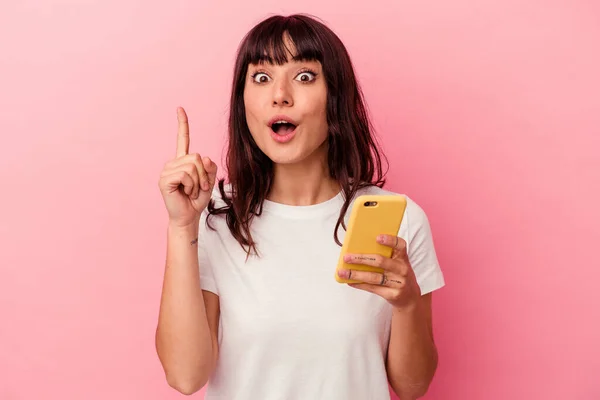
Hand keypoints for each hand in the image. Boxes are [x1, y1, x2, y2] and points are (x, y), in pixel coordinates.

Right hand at [158, 107, 217, 226]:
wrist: (188, 216)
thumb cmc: (197, 199)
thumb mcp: (209, 181)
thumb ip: (210, 167)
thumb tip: (203, 157)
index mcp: (183, 161)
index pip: (183, 139)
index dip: (182, 124)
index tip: (180, 108)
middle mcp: (173, 163)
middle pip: (196, 157)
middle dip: (203, 174)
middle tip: (198, 188)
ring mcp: (167, 170)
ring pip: (192, 166)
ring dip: (198, 182)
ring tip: (191, 191)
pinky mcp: (165, 179)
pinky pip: (186, 175)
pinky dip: (191, 185)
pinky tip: (185, 193)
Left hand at [337, 234, 420, 309]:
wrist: (410, 298)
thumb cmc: (398, 276)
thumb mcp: (397, 264)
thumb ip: (385, 256)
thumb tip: (358, 249)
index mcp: (403, 258)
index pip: (400, 245)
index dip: (390, 240)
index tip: (377, 237)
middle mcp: (402, 269)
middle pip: (380, 261)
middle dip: (361, 258)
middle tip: (346, 257)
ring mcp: (398, 283)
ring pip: (374, 277)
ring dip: (355, 274)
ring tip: (342, 272)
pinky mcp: (393, 294)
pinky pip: (373, 288)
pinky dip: (359, 284)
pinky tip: (350, 281)